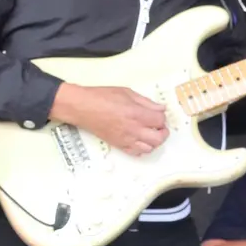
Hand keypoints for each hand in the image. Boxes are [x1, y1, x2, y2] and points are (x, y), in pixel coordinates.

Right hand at [52, 84, 167, 156]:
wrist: (83, 107)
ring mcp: (126, 139)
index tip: (157, 113)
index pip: (160, 120)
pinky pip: (136, 153)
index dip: (162, 116)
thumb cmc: (102, 97)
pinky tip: (139, 140)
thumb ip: (146, 102)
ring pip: (149, 148)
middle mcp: (133, 129)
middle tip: (159, 126)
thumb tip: (161, 108)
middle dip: (163, 132)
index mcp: (137, 113)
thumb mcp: (126, 92)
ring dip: (153, 141)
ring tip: (149, 133)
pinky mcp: (119, 145)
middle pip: (159, 138)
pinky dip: (142, 148)